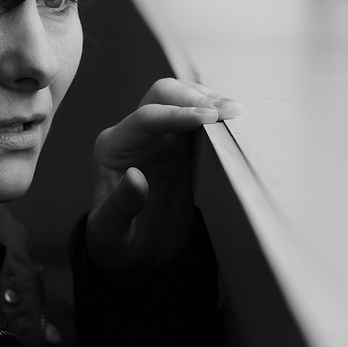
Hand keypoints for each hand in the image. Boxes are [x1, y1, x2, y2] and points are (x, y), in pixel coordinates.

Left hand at [85, 77, 241, 270]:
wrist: (132, 252)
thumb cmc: (116, 242)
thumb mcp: (110, 233)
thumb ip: (120, 207)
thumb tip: (135, 177)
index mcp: (115, 147)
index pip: (146, 117)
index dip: (177, 114)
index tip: (208, 118)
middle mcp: (137, 135)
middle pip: (164, 94)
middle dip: (195, 97)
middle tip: (229, 112)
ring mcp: (162, 138)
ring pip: (185, 101)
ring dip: (211, 101)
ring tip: (237, 115)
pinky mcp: (184, 148)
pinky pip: (201, 121)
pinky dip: (219, 118)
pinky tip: (235, 125)